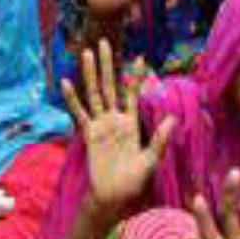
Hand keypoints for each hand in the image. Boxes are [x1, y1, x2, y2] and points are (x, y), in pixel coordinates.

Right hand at [61, 39, 174, 213]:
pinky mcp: (88, 134)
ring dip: (90, 74)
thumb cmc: (134, 180)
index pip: (132, 93)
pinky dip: (73, 98)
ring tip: (86, 54)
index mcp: (131, 123)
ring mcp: (100, 125)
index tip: (138, 56)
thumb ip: (159, 139)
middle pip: (110, 85)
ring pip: (94, 93)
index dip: (135, 76)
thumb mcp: (151, 160)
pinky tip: (66, 83)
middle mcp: (114, 119)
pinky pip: (79, 112)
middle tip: (103, 42)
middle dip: (108, 64)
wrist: (114, 195)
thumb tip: (172, 118)